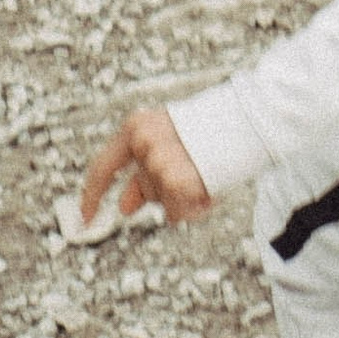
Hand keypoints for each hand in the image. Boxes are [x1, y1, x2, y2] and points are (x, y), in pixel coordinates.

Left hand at [80, 105, 211, 234]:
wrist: (253, 119)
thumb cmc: (215, 127)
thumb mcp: (172, 140)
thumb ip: (146, 169)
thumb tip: (125, 206)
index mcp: (137, 127)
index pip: (102, 168)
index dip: (91, 196)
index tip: (85, 218)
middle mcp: (143, 144)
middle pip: (143, 188)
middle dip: (164, 190)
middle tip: (193, 173)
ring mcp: (158, 164)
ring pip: (162, 201)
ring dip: (183, 195)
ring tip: (208, 172)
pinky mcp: (175, 183)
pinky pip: (177, 213)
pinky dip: (194, 207)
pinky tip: (210, 188)